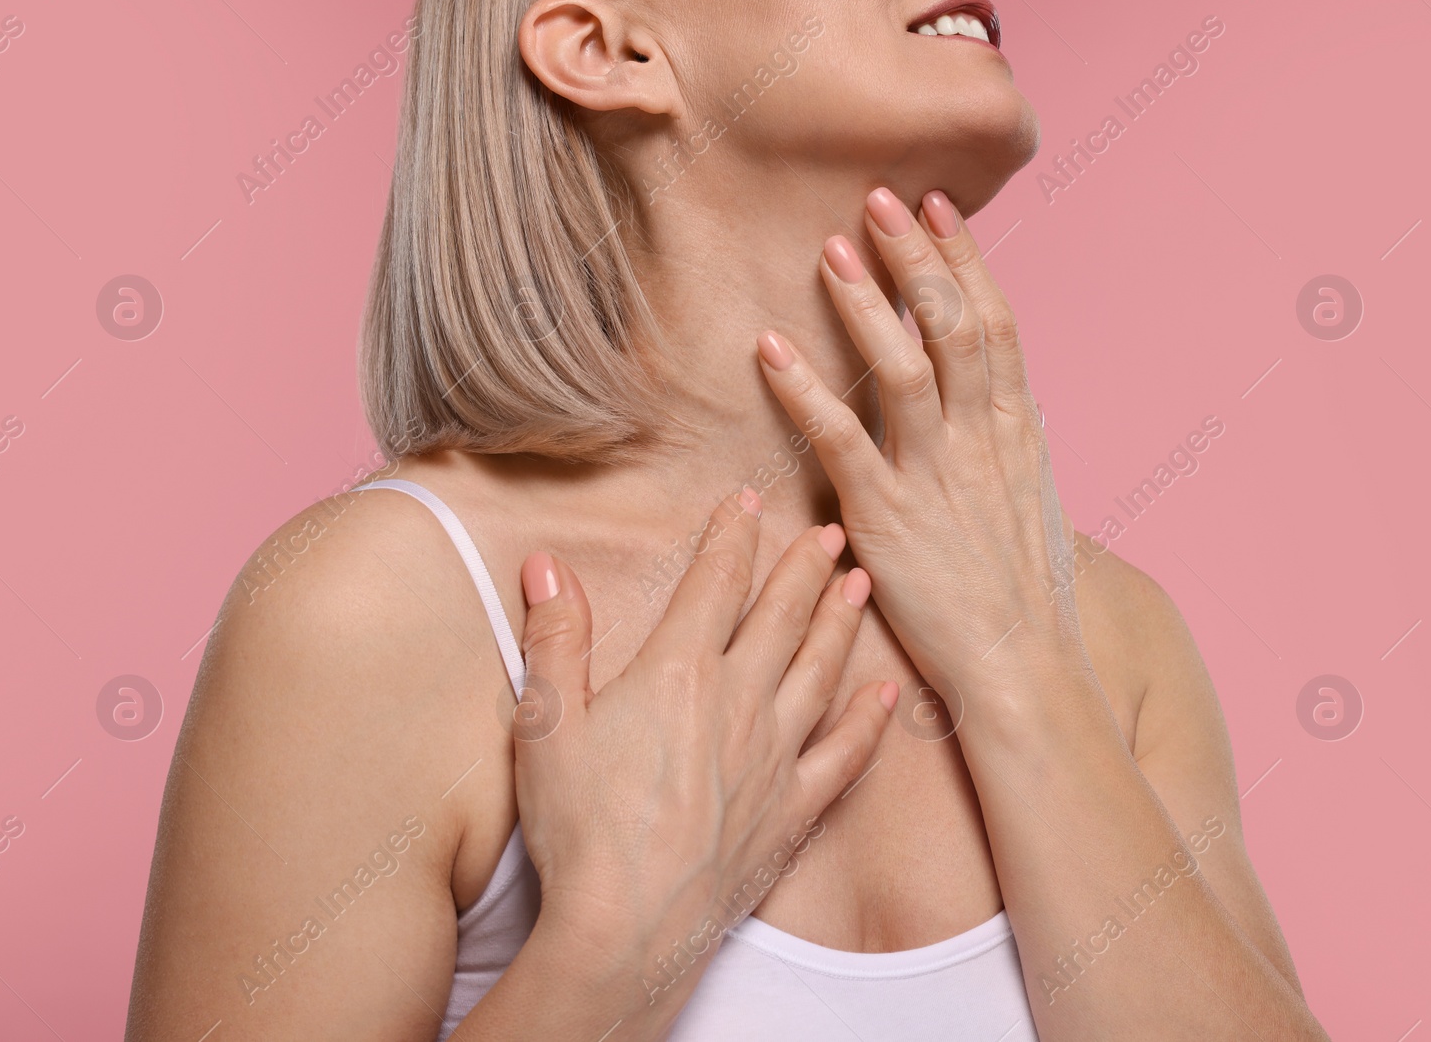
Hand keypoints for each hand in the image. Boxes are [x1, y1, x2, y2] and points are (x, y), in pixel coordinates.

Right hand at [511, 488, 896, 978]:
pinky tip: (886, 694)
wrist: (626, 929)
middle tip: (830, 531)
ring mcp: (774, 756)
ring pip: (819, 671)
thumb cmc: (579, 829)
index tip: (747, 501)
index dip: (731, 536)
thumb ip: (556, 639)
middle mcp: (738, 702)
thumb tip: (547, 564)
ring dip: (840, 623)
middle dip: (804, 568)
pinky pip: (843, 756)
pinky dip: (868, 721)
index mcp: (678, 673)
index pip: (714, 584)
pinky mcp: (792, 810)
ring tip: (859, 584)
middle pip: (780, 617)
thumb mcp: (545, 724)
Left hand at [755, 187, 1092, 710]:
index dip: (966, 261)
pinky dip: (805, 390)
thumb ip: (1013, 444)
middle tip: (879, 199)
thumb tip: (1013, 400)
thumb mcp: (1034, 503)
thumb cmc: (1025, 593)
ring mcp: (936, 475)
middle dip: (916, 259)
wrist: (1024, 667)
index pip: (997, 324)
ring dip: (866, 305)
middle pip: (953, 326)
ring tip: (830, 249)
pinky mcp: (887, 515)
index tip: (939, 209)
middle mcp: (982, 440)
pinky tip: (771, 351)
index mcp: (1019, 432)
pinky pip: (841, 438)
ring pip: (903, 368)